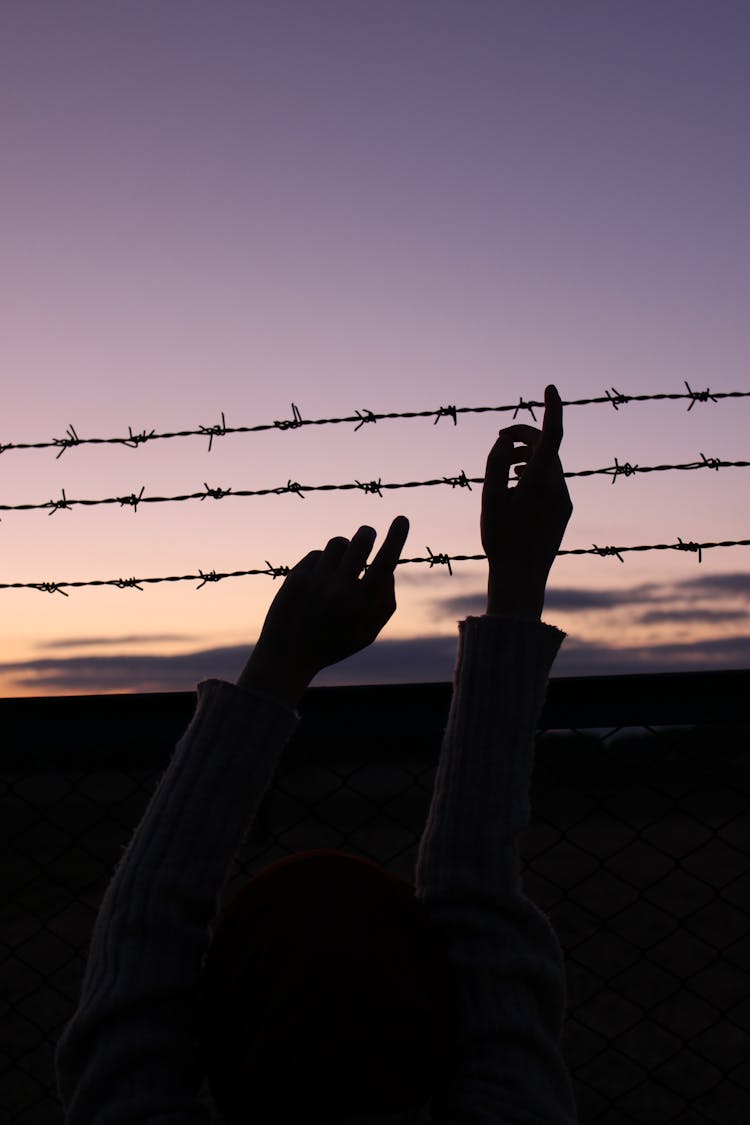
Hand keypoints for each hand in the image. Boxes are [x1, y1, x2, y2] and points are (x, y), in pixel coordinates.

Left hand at [238, 516, 409, 706]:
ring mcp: (315, 581)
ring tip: (341, 566)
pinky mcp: (296, 576)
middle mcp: (338, 589)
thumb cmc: (333, 645)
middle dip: (367, 533)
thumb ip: (385, 604)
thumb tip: (389, 571)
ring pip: (337, 544)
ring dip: (344, 549)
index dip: (397, 537)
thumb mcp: (366, 634)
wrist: (286, 656)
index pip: (385, 562)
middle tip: (368, 534)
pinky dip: (323, 561)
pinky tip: (319, 579)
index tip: (402, 518)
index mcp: (360, 605)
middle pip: (360, 541)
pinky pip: (317, 554)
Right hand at [481, 384, 571, 617]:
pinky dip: (535, 473)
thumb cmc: (500, 539)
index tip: (550, 387)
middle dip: (525, 436)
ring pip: (550, 465)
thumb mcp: (488, 498)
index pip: (552, 434)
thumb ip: (495, 463)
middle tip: (500, 437)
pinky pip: (552, 481)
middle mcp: (557, 487)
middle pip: (547, 448)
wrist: (522, 577)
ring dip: (529, 456)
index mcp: (539, 481)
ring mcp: (564, 500)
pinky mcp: (564, 511)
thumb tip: (504, 438)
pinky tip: (518, 483)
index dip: (552, 407)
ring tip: (506, 464)